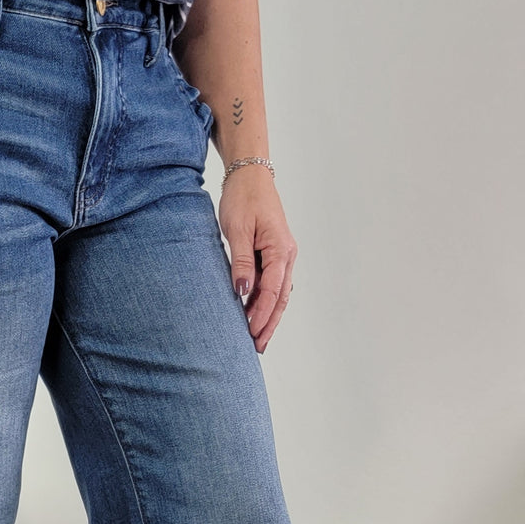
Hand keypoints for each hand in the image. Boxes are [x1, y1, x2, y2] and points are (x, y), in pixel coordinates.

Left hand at [217, 165, 296, 353]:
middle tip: (258, 347)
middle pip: (281, 298)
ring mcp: (282, 256)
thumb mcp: (237, 229)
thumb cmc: (243, 198)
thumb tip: (242, 291)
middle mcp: (286, 255)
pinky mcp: (273, 255)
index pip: (273, 289)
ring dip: (268, 316)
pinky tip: (254, 315)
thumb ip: (241, 261)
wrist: (249, 176)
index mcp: (280, 249)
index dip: (262, 313)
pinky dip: (264, 301)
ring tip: (257, 338)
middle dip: (269, 323)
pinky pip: (272, 284)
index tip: (251, 332)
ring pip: (278, 293)